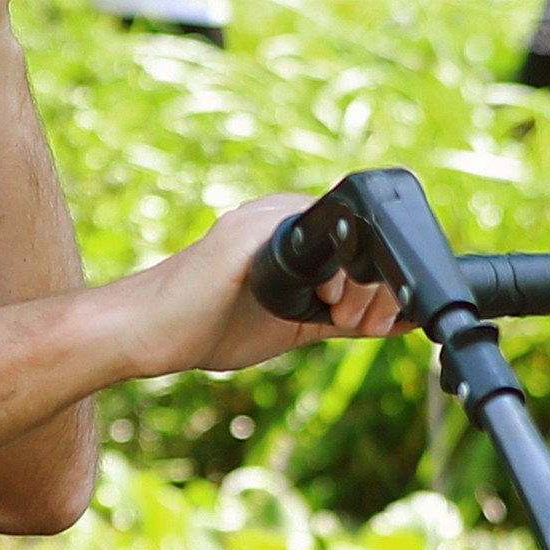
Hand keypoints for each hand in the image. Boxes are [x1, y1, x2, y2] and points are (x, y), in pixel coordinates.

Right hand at [147, 195, 404, 376]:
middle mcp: (278, 215)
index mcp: (292, 231)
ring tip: (347, 320)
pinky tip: (329, 298)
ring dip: (357, 280)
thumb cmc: (211, 326)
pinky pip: (299, 241)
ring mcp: (258, 220)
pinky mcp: (241, 236)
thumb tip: (401, 321)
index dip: (383, 279)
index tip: (385, 322)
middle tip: (369, 326)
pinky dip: (326, 272)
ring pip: (335, 234)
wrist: (148, 334)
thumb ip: (343, 317)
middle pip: (355, 232)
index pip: (357, 239)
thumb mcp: (296, 323)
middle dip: (378, 283)